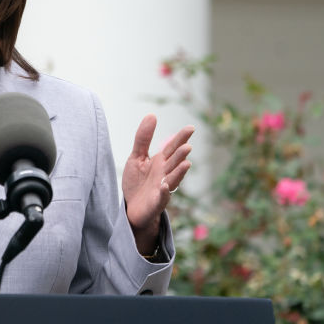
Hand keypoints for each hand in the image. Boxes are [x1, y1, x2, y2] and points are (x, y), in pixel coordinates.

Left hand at [122, 115, 193, 254]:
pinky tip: (164, 185)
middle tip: (187, 146)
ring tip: (186, 163)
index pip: (172, 147)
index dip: (181, 138)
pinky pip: (162, 196)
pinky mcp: (157, 201)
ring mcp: (163, 188)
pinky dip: (164, 191)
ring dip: (179, 172)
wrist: (132, 208)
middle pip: (175, 162)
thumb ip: (143, 138)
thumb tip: (152, 115)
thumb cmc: (137, 182)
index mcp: (161, 162)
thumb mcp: (137, 157)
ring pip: (173, 178)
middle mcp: (165, 173)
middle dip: (181, 154)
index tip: (191, 128)